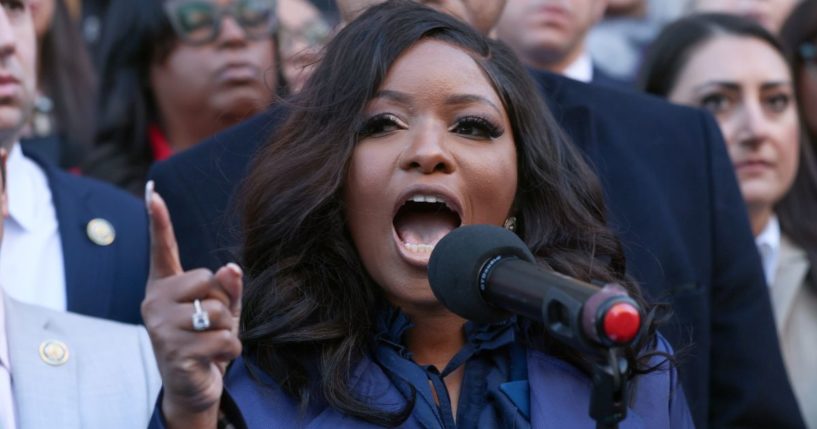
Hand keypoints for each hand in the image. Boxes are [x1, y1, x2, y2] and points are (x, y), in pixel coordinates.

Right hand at [141, 181, 242, 427]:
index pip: (162, 250)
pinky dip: (230, 350)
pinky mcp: (174, 351)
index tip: (153, 192)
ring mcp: (161, 327)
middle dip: (222, 303)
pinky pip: (224, 339)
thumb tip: (231, 268)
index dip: (159, 221)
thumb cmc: (206, 341)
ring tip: (211, 343)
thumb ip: (227, 288)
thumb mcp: (222, 310)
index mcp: (164, 287)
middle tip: (210, 325)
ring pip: (218, 311)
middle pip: (208, 280)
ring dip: (227, 330)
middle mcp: (154, 302)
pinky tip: (214, 359)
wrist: (192, 387)